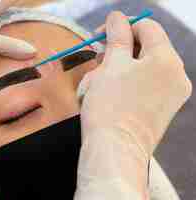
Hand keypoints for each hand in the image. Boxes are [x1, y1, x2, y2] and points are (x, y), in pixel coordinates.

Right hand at [77, 11, 191, 159]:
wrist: (113, 151)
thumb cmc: (110, 106)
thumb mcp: (112, 64)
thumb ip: (117, 36)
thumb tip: (117, 17)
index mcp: (168, 61)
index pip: (146, 28)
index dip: (121, 26)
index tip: (100, 35)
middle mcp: (176, 77)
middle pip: (144, 49)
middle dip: (116, 52)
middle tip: (96, 61)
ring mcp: (170, 96)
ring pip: (139, 70)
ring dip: (115, 71)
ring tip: (95, 85)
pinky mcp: (159, 110)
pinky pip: (141, 87)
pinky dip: (122, 85)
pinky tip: (105, 95)